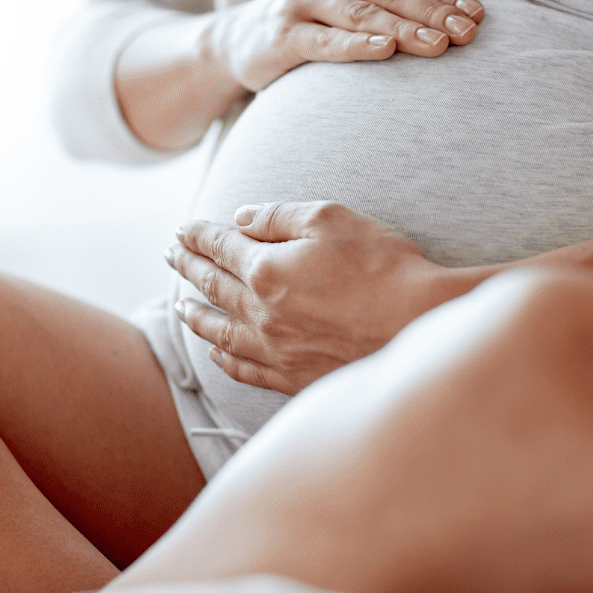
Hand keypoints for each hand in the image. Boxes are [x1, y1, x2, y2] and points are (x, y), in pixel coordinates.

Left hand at [165, 201, 445, 394]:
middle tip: (171, 256)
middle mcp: (262, 312)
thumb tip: (240, 218)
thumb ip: (278, 216)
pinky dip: (225, 359)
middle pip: (213, 286)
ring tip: (180, 306)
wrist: (421, 323)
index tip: (182, 230)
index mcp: (266, 269)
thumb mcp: (330, 218)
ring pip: (220, 332)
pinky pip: (246, 369)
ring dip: (196, 315)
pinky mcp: (295, 376)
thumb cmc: (383, 265)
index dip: (198, 235)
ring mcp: (276, 349)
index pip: (220, 246)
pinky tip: (216, 353)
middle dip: (188, 267)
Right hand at [210, 0, 483, 92]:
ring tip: (440, 45)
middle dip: (434, 14)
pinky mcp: (284, 34)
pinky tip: (386, 49)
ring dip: (405, 30)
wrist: (244, 39)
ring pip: (364, 15)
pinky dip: (357, 45)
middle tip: (469, 34)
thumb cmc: (313, 11)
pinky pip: (327, 41)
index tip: (478, 15)